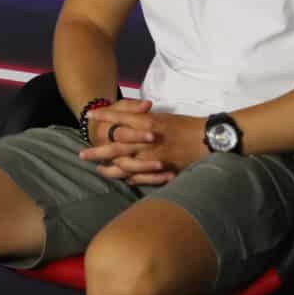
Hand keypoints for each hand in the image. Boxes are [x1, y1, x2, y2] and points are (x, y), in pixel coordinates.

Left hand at [78, 100, 205, 187]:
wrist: (211, 139)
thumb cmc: (189, 126)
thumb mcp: (166, 118)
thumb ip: (147, 119)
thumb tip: (132, 118)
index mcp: (150, 122)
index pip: (121, 117)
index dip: (104, 116)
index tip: (89, 116)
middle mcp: (149, 139)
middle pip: (117, 145)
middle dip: (98, 150)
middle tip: (82, 155)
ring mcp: (155, 157)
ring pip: (125, 164)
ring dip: (110, 168)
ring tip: (98, 170)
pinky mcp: (163, 170)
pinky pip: (141, 176)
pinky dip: (129, 178)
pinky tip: (121, 178)